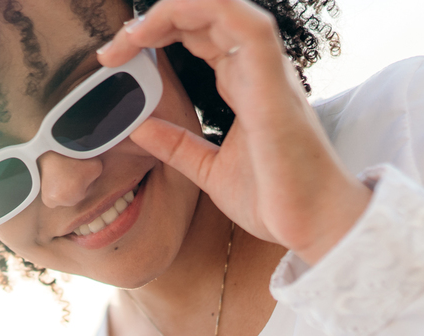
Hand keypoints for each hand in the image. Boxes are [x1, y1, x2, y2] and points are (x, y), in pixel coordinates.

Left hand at [99, 0, 370, 264]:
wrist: (311, 226)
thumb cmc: (274, 200)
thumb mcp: (208, 171)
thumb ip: (177, 147)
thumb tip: (140, 128)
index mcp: (243, 83)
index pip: (199, 35)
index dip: (157, 34)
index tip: (116, 57)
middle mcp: (256, 69)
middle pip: (204, 15)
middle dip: (152, 21)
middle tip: (111, 49)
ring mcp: (267, 71)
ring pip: (222, 7)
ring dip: (172, 10)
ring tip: (132, 35)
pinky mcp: (274, 83)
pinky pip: (246, 25)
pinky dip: (203, 11)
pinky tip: (164, 23)